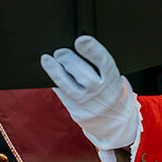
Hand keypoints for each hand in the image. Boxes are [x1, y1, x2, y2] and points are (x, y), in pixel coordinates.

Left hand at [41, 35, 139, 151]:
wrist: (115, 121)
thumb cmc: (109, 89)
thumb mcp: (111, 76)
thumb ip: (97, 64)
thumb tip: (76, 46)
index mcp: (113, 79)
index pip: (104, 62)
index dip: (92, 50)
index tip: (80, 40)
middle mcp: (101, 93)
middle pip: (83, 75)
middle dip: (69, 60)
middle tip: (60, 51)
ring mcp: (88, 104)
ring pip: (69, 87)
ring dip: (55, 71)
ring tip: (46, 59)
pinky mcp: (77, 112)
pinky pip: (62, 95)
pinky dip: (55, 82)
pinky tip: (49, 73)